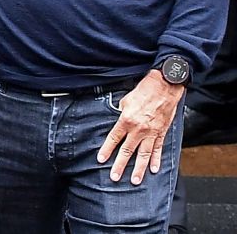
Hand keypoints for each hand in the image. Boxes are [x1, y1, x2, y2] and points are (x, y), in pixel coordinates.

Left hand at [96, 70, 184, 184]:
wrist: (164, 87)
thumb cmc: (144, 91)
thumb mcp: (125, 101)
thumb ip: (121, 114)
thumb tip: (119, 122)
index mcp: (126, 120)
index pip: (114, 139)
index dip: (107, 150)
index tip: (101, 159)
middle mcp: (139, 129)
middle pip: (127, 151)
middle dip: (120, 165)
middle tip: (115, 177)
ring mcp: (151, 132)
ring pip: (144, 155)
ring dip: (139, 169)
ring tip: (135, 180)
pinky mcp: (161, 132)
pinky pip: (158, 149)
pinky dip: (156, 160)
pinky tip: (153, 169)